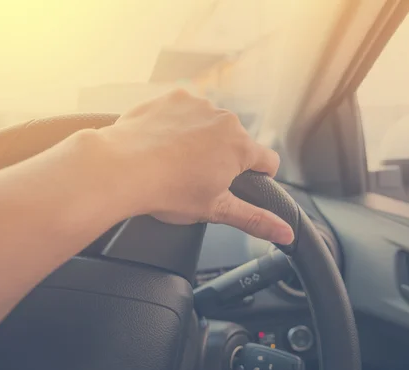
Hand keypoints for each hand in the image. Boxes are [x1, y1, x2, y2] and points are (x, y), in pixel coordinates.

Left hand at [100, 89, 293, 244]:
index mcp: (240, 147)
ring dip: (201, 138)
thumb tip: (286, 234)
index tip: (241, 183)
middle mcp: (224, 119)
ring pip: (210, 124)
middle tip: (197, 177)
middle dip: (223, 157)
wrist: (122, 167)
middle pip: (235, 141)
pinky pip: (185, 110)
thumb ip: (256, 220)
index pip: (267, 160)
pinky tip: (163, 142)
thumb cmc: (168, 190)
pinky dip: (178, 123)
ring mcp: (198, 104)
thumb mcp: (216, 210)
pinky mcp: (173, 97)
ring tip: (176, 160)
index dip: (258, 175)